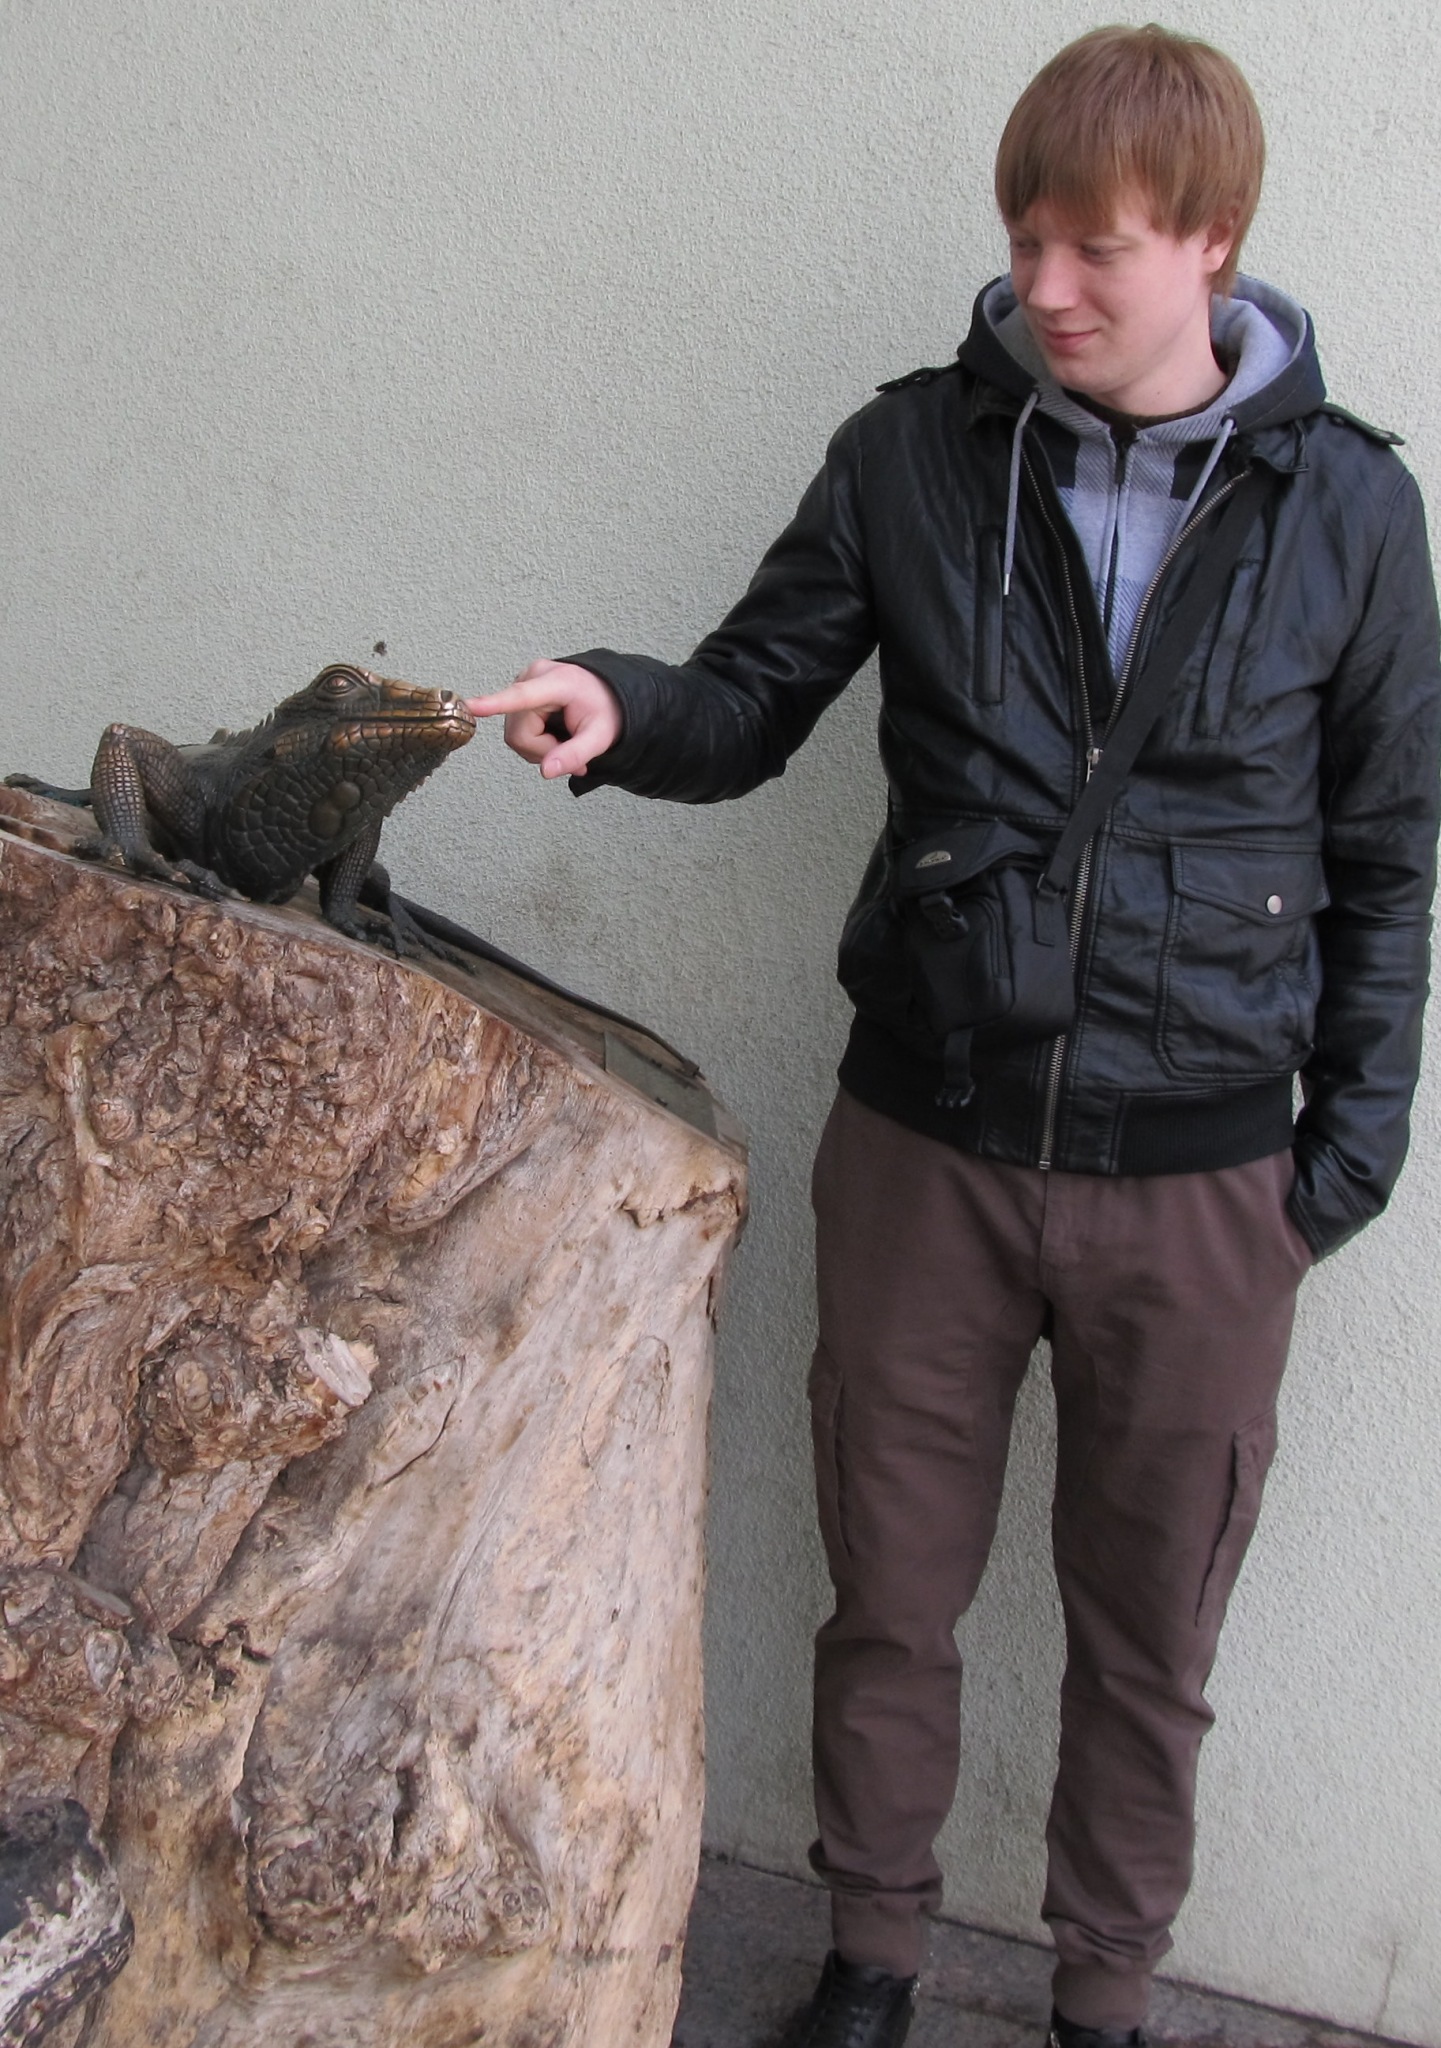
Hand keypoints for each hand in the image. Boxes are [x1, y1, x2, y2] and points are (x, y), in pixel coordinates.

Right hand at [466, 660, 621, 779]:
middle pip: (520, 734)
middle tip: (568, 749)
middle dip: (543, 750)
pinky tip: (553, 736)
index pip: (522, 697)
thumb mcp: (600, 737)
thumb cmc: (605, 710)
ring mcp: (522, 684)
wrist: (607, 694)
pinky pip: (516, 731)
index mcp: (557, 682)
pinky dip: (535, 742)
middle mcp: (533, 677)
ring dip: (539, 748)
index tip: (470, 706)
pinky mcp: (518, 693)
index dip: (494, 704)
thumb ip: (575, 754)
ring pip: (515, 736)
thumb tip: (546, 771)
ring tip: (563, 740)